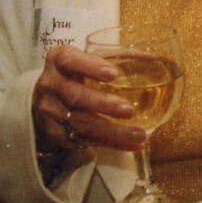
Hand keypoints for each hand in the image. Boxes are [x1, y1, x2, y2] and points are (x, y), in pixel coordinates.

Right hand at [30, 43, 146, 154]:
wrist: (45, 97)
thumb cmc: (74, 73)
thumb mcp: (88, 59)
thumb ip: (117, 57)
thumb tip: (156, 59)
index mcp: (58, 60)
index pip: (70, 60)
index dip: (90, 67)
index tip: (113, 74)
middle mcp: (50, 84)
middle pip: (75, 96)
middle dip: (103, 104)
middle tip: (129, 110)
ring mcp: (50, 110)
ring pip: (81, 123)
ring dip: (112, 131)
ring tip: (138, 134)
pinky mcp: (55, 132)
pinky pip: (84, 140)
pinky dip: (110, 144)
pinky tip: (131, 145)